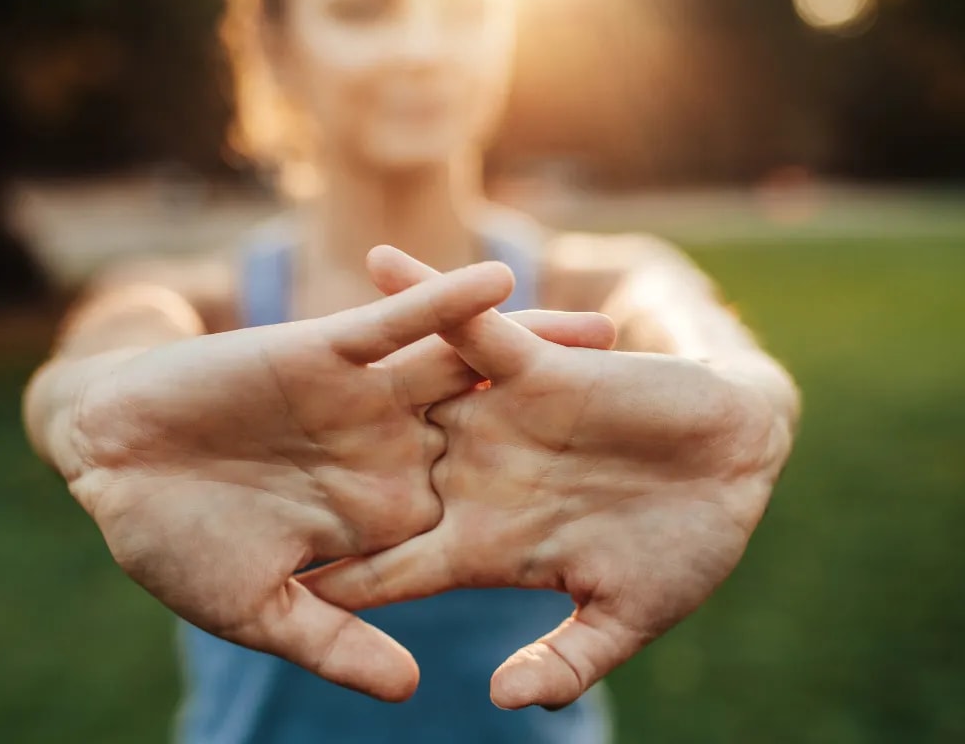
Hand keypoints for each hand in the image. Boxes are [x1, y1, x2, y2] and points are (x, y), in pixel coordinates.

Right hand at [61, 258, 614, 700]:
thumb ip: (336, 641)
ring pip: (463, 371)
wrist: (107, 461)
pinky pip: (395, 323)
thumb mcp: (259, 609)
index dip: (551, 522)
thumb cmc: (172, 543)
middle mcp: (386, 452)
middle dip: (570, 428)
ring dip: (530, 350)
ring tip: (612, 334)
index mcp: (380, 517)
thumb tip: (415, 686)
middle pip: (498, 436)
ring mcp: (361, 400)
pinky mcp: (324, 351)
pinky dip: (441, 302)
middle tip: (660, 419)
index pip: (480, 518)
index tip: (626, 526)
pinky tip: (500, 281)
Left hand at [304, 246, 793, 709]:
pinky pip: (469, 325)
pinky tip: (374, 263)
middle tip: (223, 474)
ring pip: (402, 396)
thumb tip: (498, 700)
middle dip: (301, 479)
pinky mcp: (534, 368)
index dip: (334, 579)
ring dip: (339, 377)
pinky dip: (428, 294)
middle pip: (369, 481)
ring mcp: (497, 421)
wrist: (741, 465)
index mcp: (486, 545)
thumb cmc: (688, 546)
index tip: (265, 589)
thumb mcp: (627, 615)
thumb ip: (566, 658)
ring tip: (258, 351)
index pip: (390, 568)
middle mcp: (475, 479)